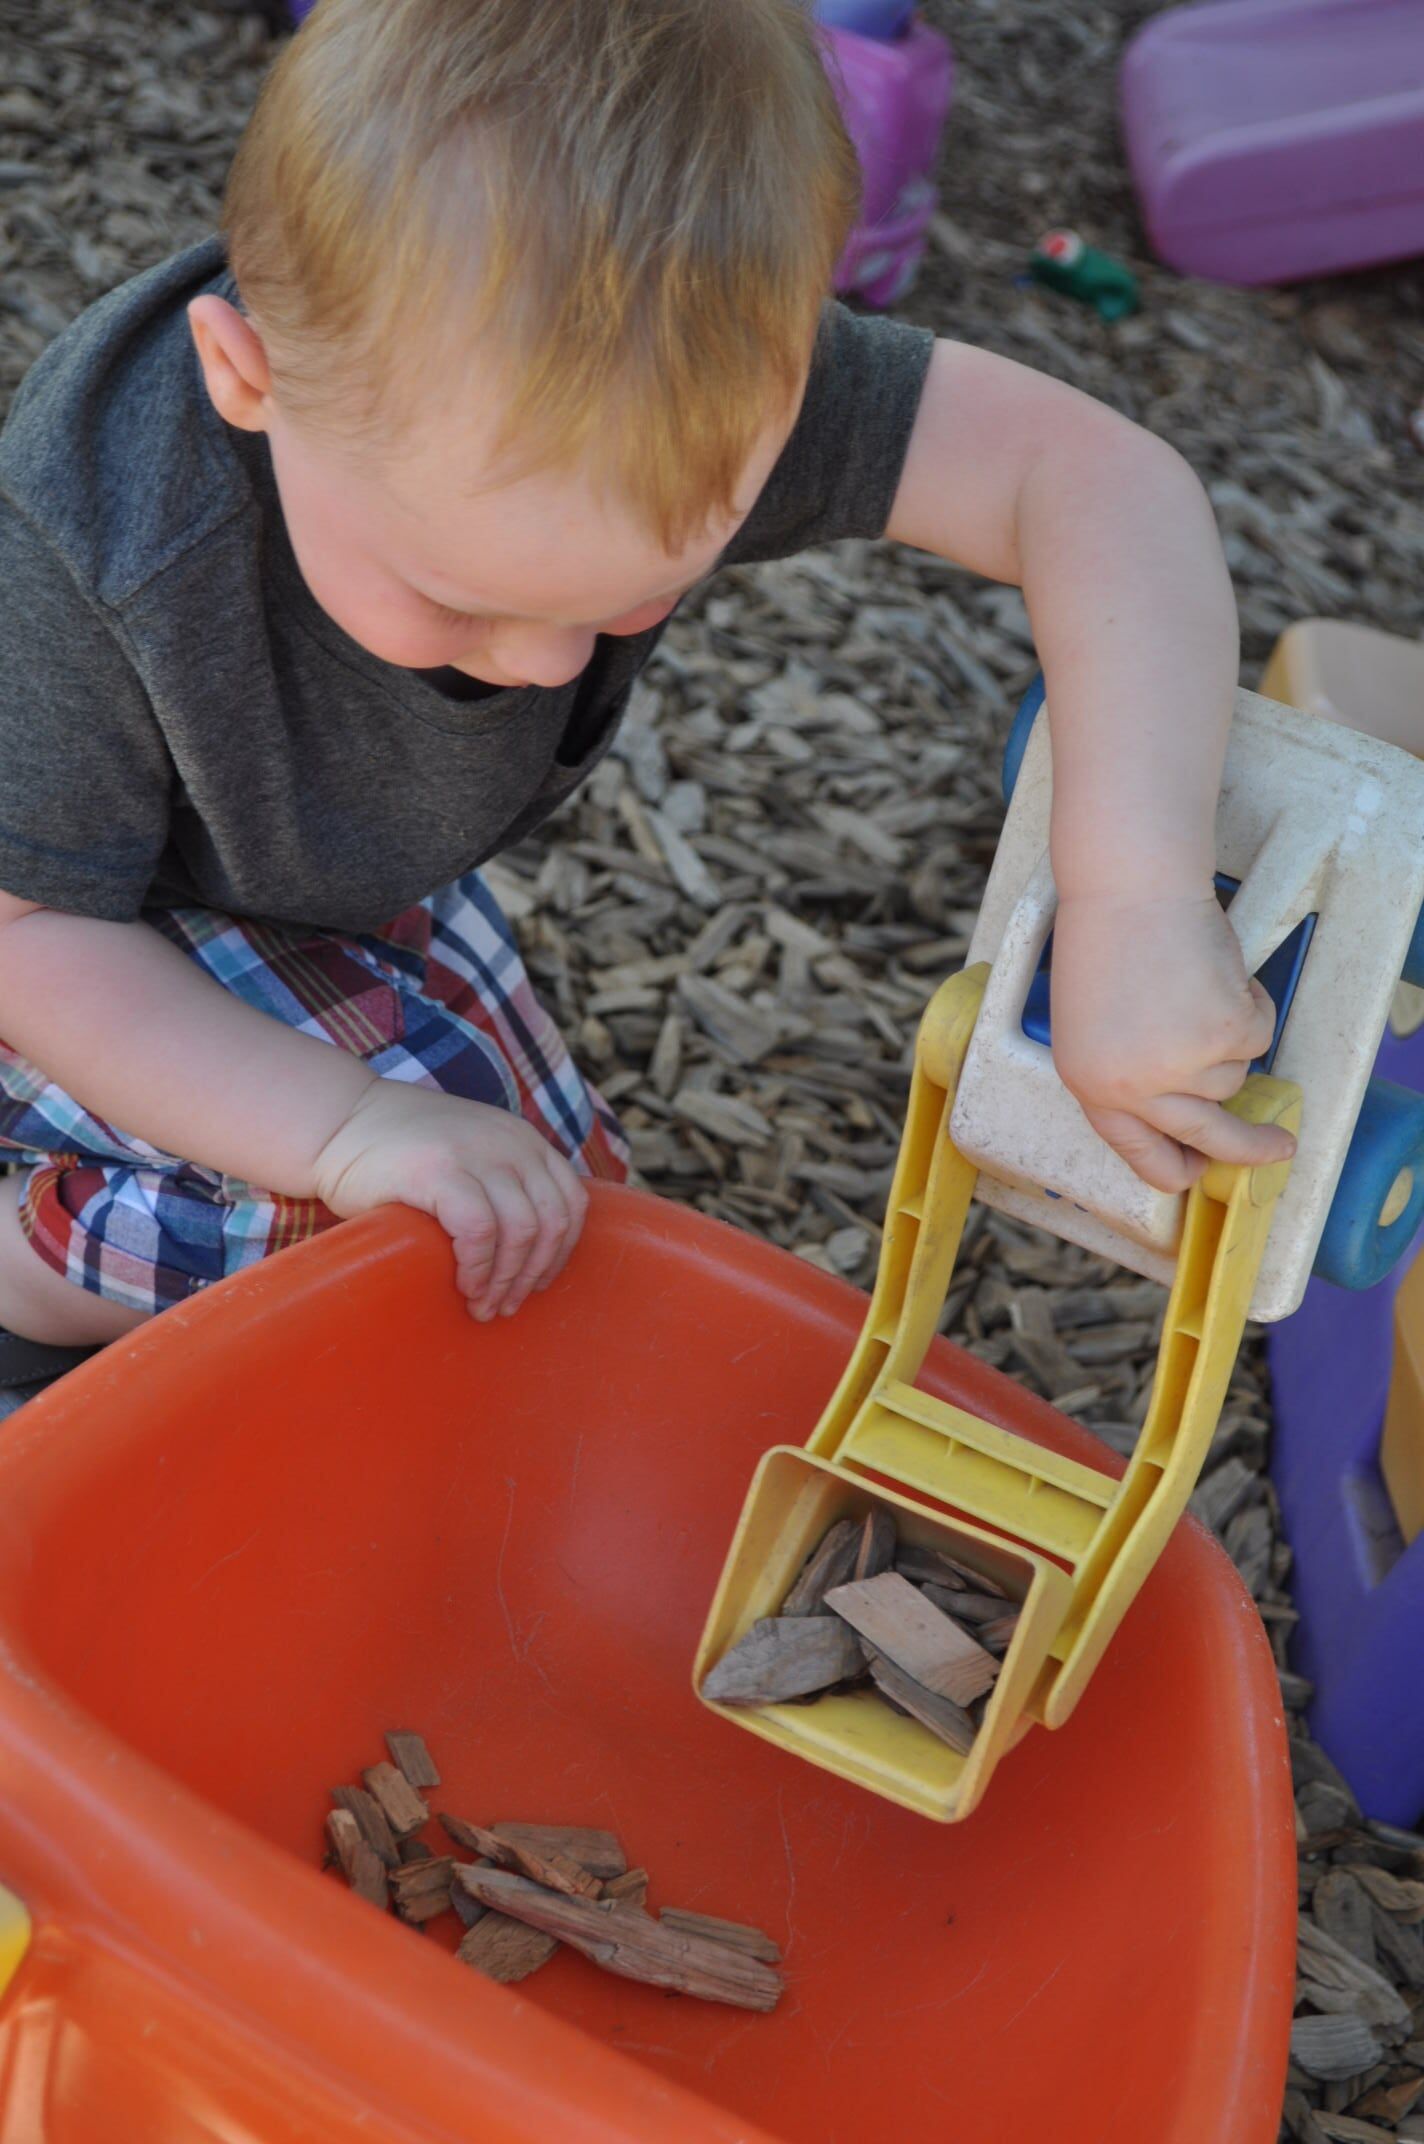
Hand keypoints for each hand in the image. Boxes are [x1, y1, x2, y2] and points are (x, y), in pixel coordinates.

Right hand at [311, 1080, 588, 1318]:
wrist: (338, 1122)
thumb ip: (502, 1185)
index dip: (561, 1253)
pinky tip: (465, 1286)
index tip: (537, 1283)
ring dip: (505, 1280)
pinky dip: (478, 1268)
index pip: (572, 1203)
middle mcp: (511, 1142)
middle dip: (533, 1275)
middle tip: (506, 1306)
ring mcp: (476, 1152)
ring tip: (483, 1306)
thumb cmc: (401, 1154)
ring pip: (522, 1231)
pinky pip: (479, 1231)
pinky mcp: (439, 1170)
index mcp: (524, 1140)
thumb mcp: (471, 1154)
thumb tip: (531, 1256)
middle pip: (551, 1222)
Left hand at [1048, 891, 1296, 1192]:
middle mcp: (1134, 1087)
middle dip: (1251, 1148)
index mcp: (1091, 1086)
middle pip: (1208, 1137)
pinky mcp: (1225, 1033)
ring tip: (1194, 986)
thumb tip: (1184, 1108)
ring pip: (1234, 1075)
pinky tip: (1215, 970)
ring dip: (1228, 1037)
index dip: (1175, 1167)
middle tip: (1280, 1148)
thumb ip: (1127, 1071)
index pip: (1139, 1153)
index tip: (1202, 1173)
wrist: (1129, 886)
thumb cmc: (1107, 938)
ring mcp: (1182, 1065)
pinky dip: (1250, 1003)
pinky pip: (1258, 1035)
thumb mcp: (1093, 1023)